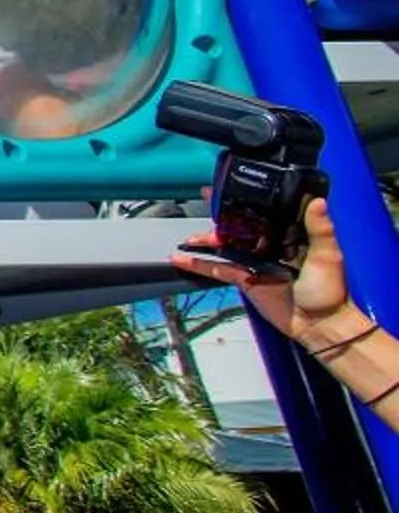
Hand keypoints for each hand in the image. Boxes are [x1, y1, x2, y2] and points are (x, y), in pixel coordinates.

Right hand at [175, 197, 360, 344]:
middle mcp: (270, 246)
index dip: (247, 199)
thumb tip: (318, 201)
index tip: (231, 187)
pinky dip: (199, 265)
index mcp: (290, 236)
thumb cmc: (329, 291)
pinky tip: (182, 259)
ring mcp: (255, 263)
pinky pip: (218, 269)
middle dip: (221, 216)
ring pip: (225, 246)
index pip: (264, 212)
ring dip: (206, 240)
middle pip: (240, 227)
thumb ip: (320, 229)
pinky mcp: (244, 280)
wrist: (318, 324)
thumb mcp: (327, 255)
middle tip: (206, 200)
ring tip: (189, 238)